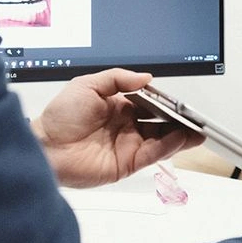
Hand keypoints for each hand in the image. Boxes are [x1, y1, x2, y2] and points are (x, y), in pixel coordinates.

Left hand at [32, 69, 202, 187]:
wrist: (45, 147)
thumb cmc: (59, 118)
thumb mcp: (87, 85)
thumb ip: (118, 79)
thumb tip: (145, 78)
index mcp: (118, 107)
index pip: (149, 104)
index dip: (165, 102)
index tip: (178, 101)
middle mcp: (125, 126)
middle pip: (159, 123)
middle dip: (179, 120)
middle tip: (195, 116)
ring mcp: (127, 146)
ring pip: (160, 140)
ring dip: (180, 135)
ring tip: (196, 129)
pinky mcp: (125, 164)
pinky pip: (152, 154)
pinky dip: (168, 147)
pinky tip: (179, 139)